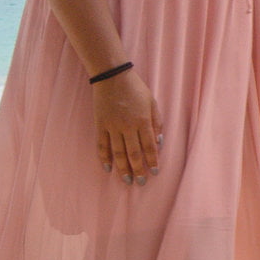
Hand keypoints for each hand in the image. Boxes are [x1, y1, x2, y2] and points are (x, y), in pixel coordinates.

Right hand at [91, 68, 161, 184]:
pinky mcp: (100, 125)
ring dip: (123, 168)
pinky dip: (104, 157)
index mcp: (143, 121)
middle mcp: (127, 126)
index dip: (152, 161)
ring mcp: (112, 126)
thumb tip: (158, 142)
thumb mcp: (152, 102)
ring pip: (118, 152)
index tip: (155, 172)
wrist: (112, 76)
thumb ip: (156, 122)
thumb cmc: (135, 88)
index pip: (149, 146)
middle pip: (134, 153)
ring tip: (127, 180)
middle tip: (141, 182)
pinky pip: (102, 145)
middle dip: (138, 169)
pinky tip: (107, 168)